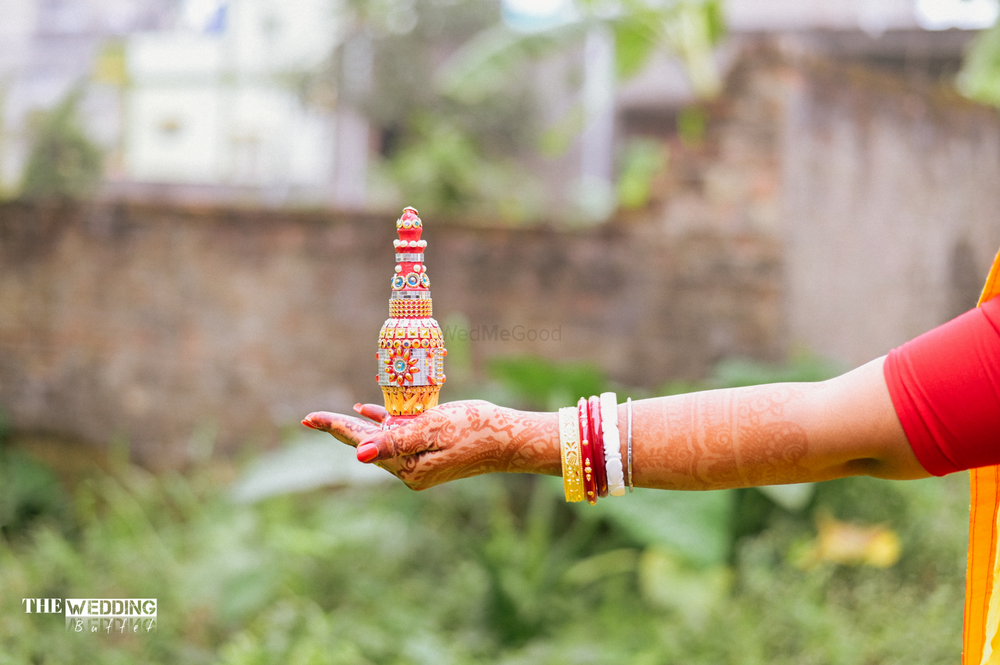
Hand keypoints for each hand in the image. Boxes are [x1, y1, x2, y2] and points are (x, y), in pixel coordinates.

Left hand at [302, 400, 558, 490]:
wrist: (510, 440)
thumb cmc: (476, 429)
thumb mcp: (433, 429)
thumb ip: (396, 440)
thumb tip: (361, 454)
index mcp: (408, 467)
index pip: (364, 443)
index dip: (336, 428)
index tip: (309, 419)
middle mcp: (409, 470)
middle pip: (368, 444)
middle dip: (342, 429)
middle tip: (310, 419)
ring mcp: (419, 464)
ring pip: (382, 439)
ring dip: (362, 426)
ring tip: (332, 417)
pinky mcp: (429, 454)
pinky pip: (399, 437)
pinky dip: (385, 424)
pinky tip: (370, 411)